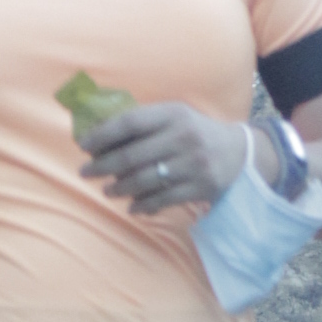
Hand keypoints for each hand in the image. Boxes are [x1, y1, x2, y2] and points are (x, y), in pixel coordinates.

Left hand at [79, 103, 252, 215]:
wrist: (239, 153)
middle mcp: (183, 137)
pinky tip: (131, 206)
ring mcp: (193, 164)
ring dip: (119, 187)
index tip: (83, 145)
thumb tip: (99, 138)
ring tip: (107, 190)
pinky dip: (143, 205)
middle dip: (103, 166)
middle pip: (132, 155)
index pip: (130, 122)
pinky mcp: (200, 187)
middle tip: (85, 172)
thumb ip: (144, 123)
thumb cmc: (194, 132)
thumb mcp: (174, 117)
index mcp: (173, 114)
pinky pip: (162, 199)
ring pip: (145, 180)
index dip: (102, 134)